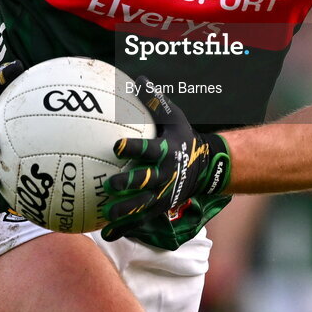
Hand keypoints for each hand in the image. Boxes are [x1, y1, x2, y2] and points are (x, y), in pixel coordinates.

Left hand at [101, 76, 230, 241]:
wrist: (205, 166)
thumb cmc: (182, 136)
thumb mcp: (174, 117)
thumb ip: (155, 101)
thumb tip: (138, 78)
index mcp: (167, 150)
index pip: (149, 149)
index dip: (133, 148)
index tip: (116, 145)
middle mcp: (166, 174)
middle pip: (147, 181)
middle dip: (129, 183)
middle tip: (110, 184)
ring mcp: (164, 194)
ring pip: (144, 205)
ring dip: (125, 211)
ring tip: (107, 214)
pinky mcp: (161, 208)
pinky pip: (142, 220)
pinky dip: (125, 228)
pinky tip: (106, 234)